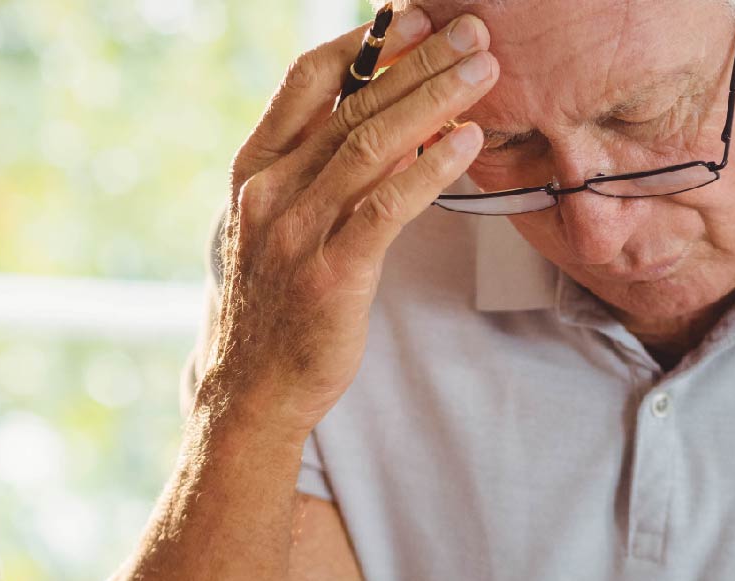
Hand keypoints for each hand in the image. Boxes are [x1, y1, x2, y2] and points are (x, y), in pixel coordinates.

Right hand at [201, 7, 498, 434]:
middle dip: (419, 60)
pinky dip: (430, 170)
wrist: (249, 390)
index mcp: (254, 168)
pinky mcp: (330, 274)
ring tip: (485, 72)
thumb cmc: (274, 305)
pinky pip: (386, 208)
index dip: (363, 43)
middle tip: (473, 31)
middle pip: (353, 104)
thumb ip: (314, 171)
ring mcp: (297, 231)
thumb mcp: (276, 224)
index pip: (307, 81)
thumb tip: (380, 122)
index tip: (413, 17)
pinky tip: (468, 143)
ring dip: (435, 101)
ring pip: (373, 145)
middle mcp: (269, 190)